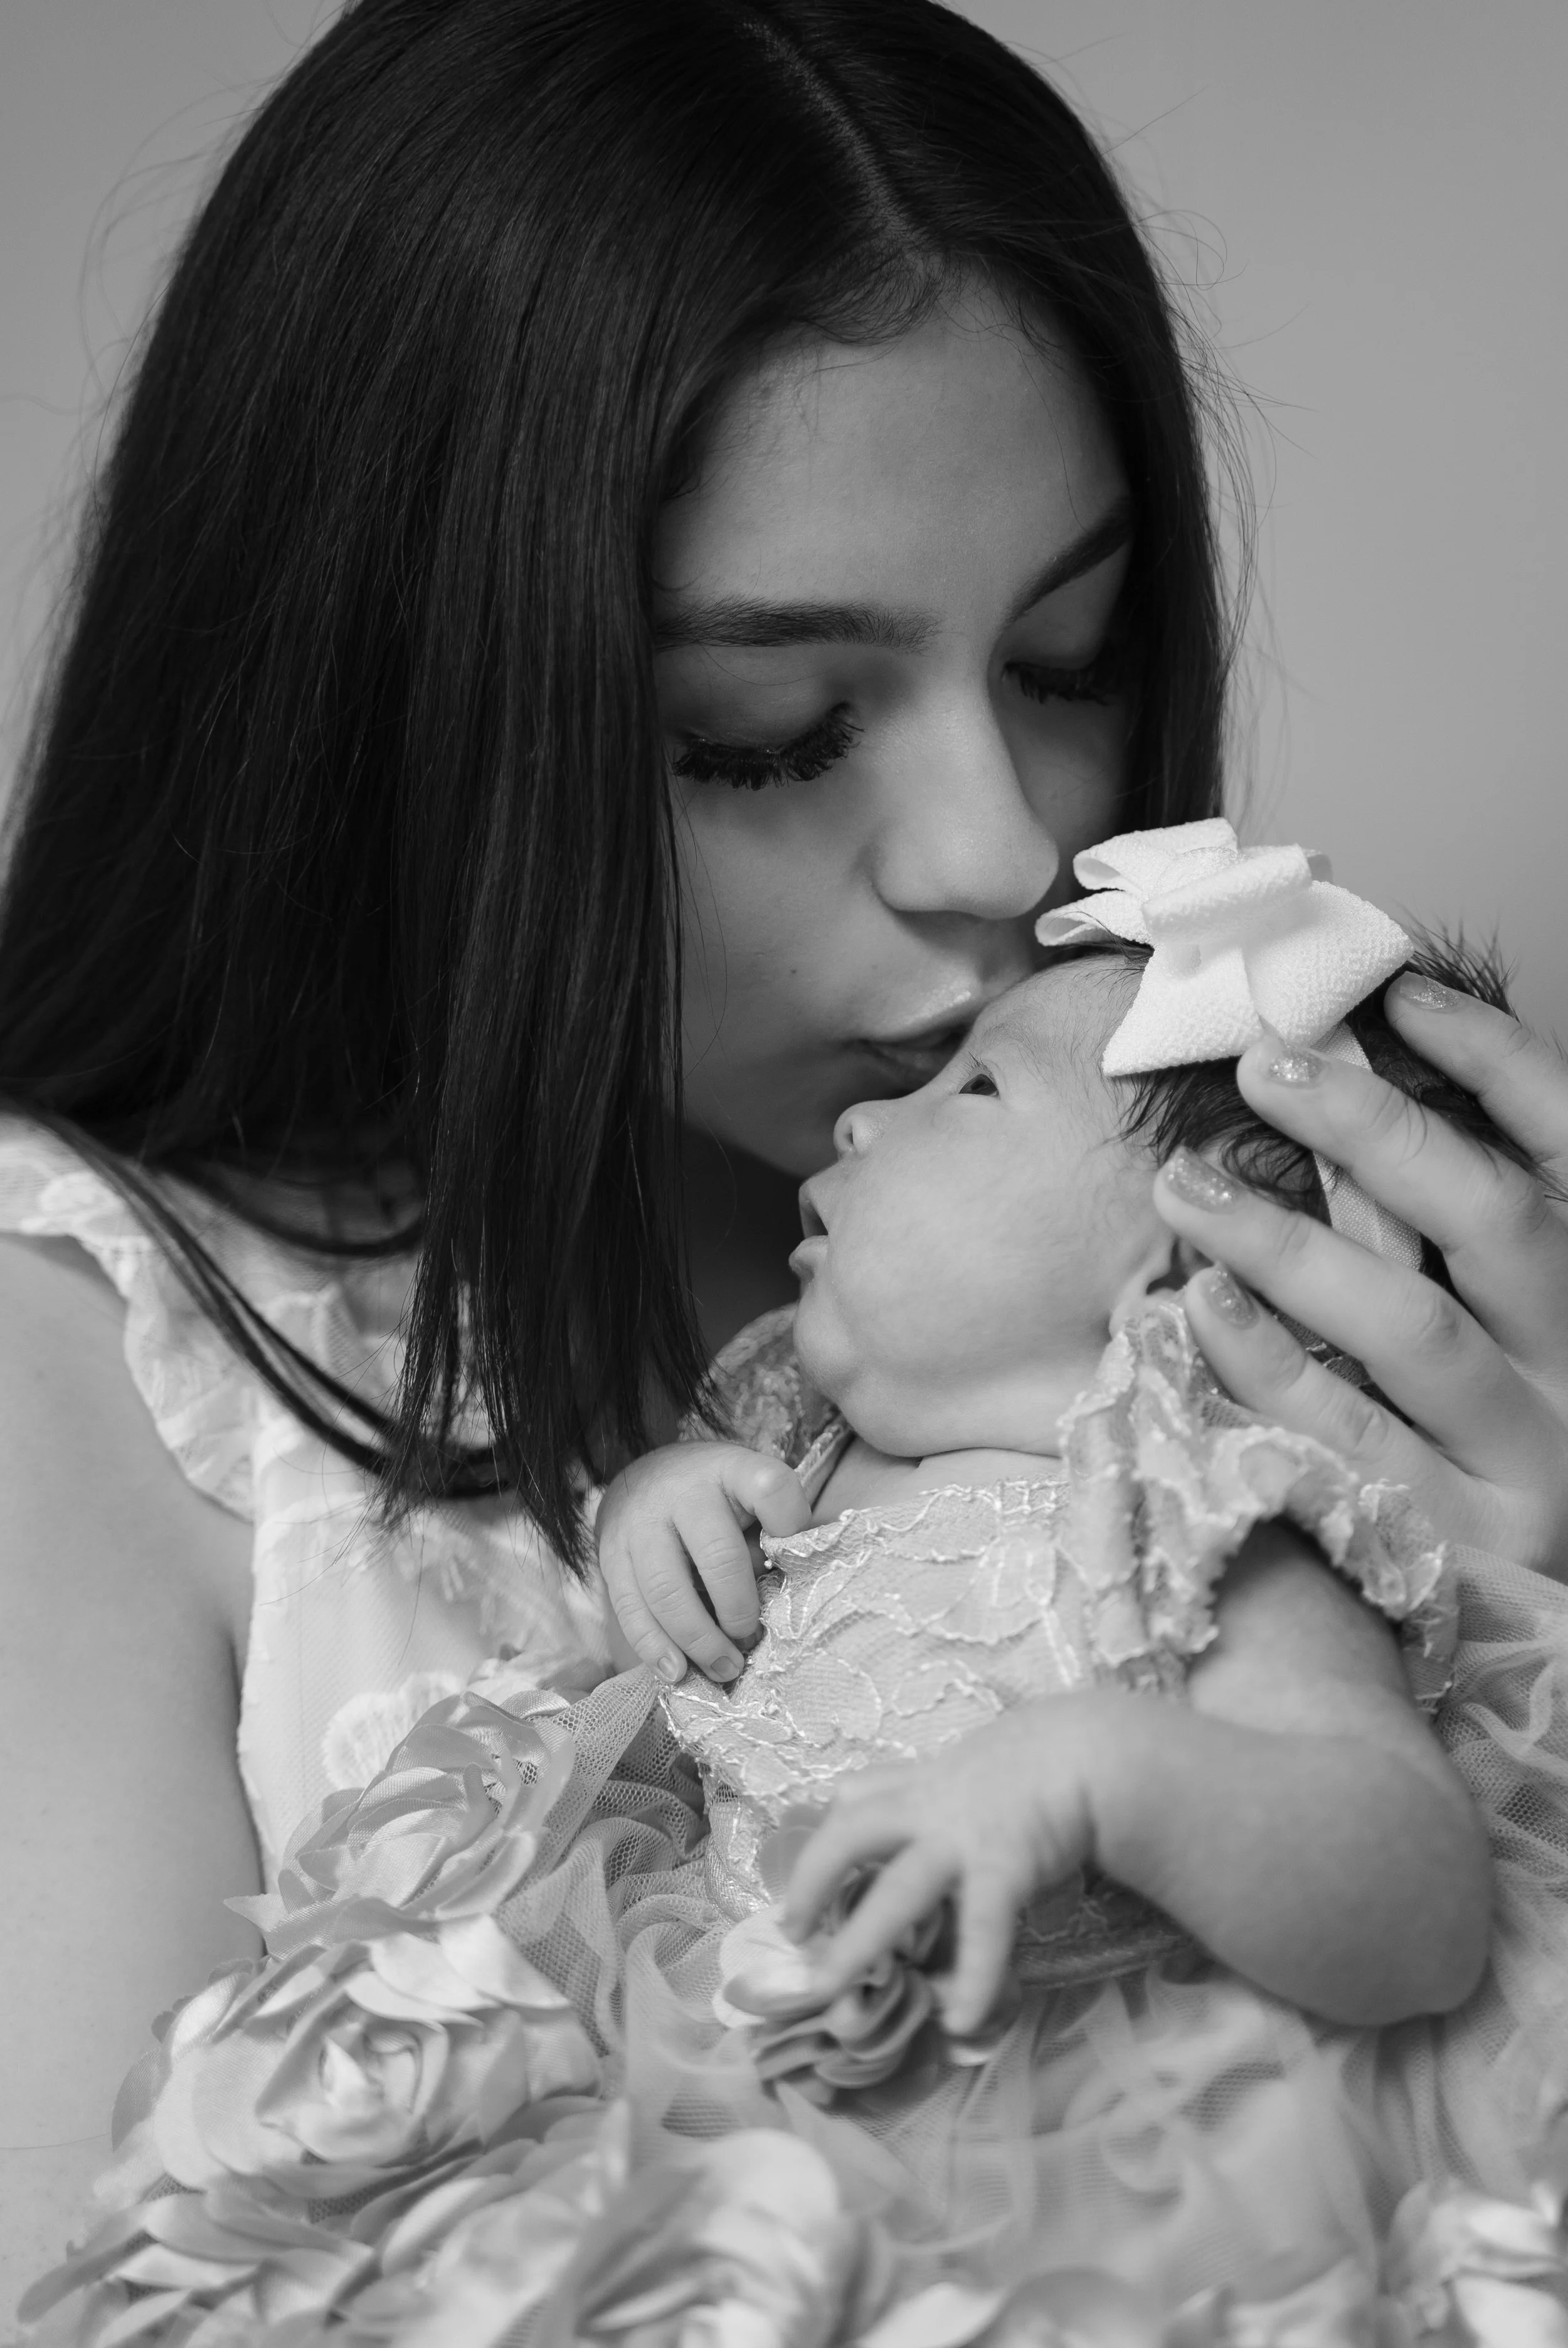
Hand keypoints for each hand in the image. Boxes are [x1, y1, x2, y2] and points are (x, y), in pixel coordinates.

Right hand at [596, 1441, 809, 1684]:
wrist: (643, 1479)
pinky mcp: (611, 1555)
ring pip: (667, 1590)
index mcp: (732, 1470)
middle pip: (717, 1557)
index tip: (796, 1562)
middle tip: (751, 1644)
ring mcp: (641, 1523)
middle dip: (739, 1611)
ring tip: (724, 1669)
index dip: (791, 1526)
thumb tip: (797, 1592)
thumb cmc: (716, 1498)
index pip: (770, 1488)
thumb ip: (775, 1532)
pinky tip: (676, 1671)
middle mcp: (684, 1492)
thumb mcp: (751, 1493)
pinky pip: (630, 1608)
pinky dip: (654, 1647)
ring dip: (698, 1641)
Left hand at [781, 1699, 1103, 2034]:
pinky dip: (972, 1978)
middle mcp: (931, 1806)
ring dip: (859, 1944)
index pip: (857, 1794)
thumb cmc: (1046, 1753)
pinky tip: (957, 2022)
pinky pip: (981, 1930)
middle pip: (850, 1836)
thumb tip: (933, 1812)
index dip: (825, 1831)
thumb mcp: (982, 1757)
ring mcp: (963, 1837)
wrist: (1095, 1748)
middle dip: (812, 1882)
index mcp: (926, 1782)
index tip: (805, 1870)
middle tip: (791, 1932)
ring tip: (827, 1989)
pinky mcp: (1004, 1867)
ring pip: (896, 1892)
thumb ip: (951, 1785)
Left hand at [1157, 973, 1567, 1568]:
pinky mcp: (1457, 1541)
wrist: (1542, 1630)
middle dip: (1371, 1129)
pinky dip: (1268, 1365)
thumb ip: (1460, 1229)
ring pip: (1411, 1326)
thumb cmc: (1495, 1442)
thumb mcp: (1510, 1325)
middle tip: (1260, 1065)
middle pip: (1489, 1218)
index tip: (1397, 994)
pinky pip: (1348, 1436)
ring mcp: (1527, 1460)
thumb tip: (1367, 1075)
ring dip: (1289, 1244)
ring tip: (1184, 1183)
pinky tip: (1197, 1308)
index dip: (1497, 1062)